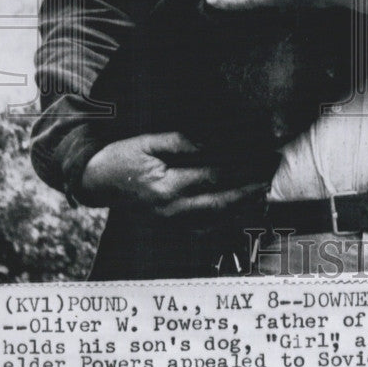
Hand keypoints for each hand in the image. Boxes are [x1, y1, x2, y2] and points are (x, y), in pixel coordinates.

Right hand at [79, 132, 266, 216]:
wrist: (96, 182)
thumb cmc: (121, 157)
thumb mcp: (147, 142)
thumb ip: (181, 141)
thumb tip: (213, 140)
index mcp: (166, 186)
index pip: (213, 175)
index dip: (240, 166)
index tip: (259, 155)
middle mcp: (172, 210)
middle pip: (221, 201)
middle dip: (249, 188)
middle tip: (271, 174)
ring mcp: (172, 221)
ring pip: (216, 218)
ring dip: (243, 206)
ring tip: (264, 191)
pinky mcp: (171, 225)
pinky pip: (205, 226)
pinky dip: (226, 218)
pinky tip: (241, 209)